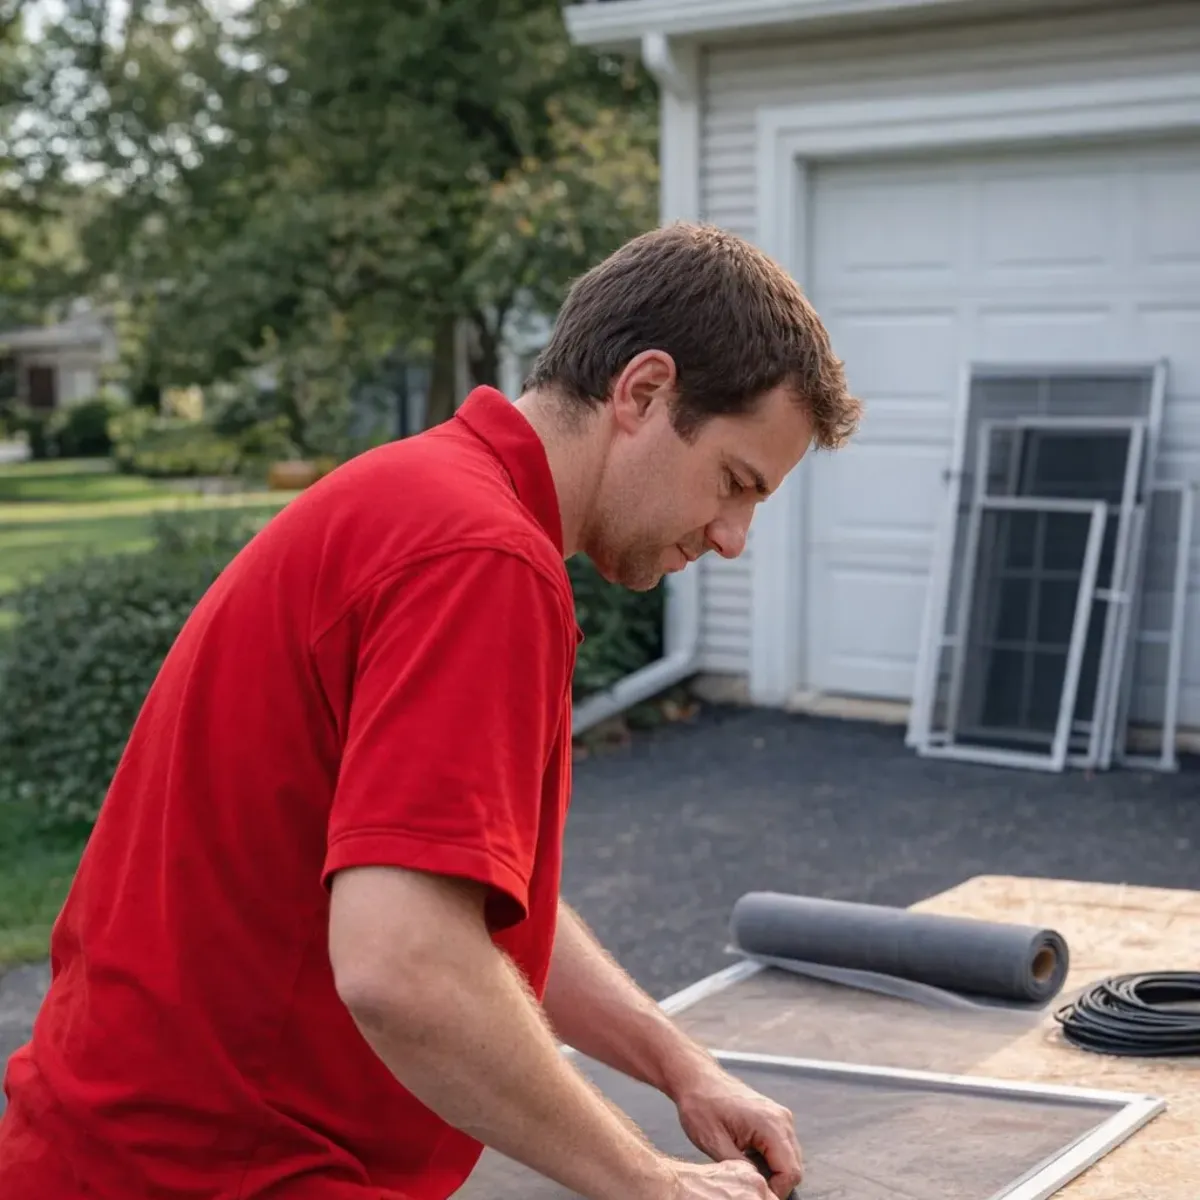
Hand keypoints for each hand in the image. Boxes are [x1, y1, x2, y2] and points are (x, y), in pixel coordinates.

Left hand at [672, 1065, 802, 1197]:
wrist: (697, 1078)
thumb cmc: (701, 1106)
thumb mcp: (714, 1143)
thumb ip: (742, 1169)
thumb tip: (758, 1188)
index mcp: (770, 1124)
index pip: (790, 1172)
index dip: (776, 1191)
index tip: (755, 1193)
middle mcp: (782, 1119)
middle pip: (794, 1167)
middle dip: (776, 1183)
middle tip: (750, 1186)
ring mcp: (780, 1116)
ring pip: (790, 1158)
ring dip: (773, 1171)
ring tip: (747, 1172)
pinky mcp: (774, 1117)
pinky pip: (782, 1147)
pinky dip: (770, 1159)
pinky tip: (749, 1159)